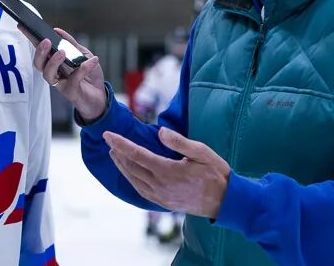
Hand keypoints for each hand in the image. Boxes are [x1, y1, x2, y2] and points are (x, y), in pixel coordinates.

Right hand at [20, 26, 107, 121]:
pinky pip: (74, 79)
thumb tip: (57, 31)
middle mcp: (54, 73)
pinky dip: (83, 68)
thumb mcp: (82, 54)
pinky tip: (92, 61)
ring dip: (53, 62)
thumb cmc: (89, 75)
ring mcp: (60, 84)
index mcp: (55, 62)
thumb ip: (71, 44)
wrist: (101, 95)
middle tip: (46, 41)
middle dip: (40, 52)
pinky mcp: (70, 92)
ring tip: (62, 52)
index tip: (24, 26)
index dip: (31, 39)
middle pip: (39, 64)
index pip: (40, 50)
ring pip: (48, 74)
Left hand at [103, 127, 230, 217]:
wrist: (225, 202)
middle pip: (131, 167)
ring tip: (114, 154)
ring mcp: (161, 196)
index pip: (137, 155)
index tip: (108, 134)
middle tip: (108, 140)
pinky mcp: (163, 202)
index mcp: (168, 171)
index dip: (121, 144)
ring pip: (133, 180)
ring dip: (121, 166)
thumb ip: (179, 142)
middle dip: (118, 152)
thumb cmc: (215, 174)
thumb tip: (160, 131)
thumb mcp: (202, 152)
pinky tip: (128, 172)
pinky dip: (131, 179)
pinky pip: (141, 190)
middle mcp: (160, 185)